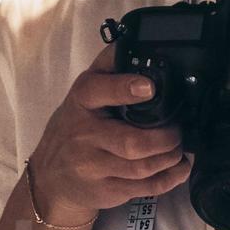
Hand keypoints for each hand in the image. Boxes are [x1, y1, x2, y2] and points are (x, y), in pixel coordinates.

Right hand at [27, 46, 190, 225]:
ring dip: (171, 158)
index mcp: (80, 103)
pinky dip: (170, 178)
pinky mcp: (104, 190)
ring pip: (142, 167)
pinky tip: (179, 168)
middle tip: (178, 130)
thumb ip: (108, 68)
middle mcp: (83, 136)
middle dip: (165, 138)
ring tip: (179, 148)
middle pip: (132, 142)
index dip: (124, 89)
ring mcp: (93, 167)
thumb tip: (135, 38)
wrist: (50, 177)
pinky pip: (145, 188)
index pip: (98, 92)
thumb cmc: (74, 128)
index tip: (149, 87)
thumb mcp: (83, 94)